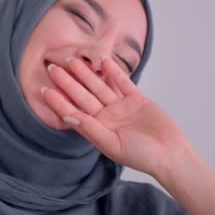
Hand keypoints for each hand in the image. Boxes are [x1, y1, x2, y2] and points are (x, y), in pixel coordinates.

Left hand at [42, 57, 191, 178]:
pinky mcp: (136, 99)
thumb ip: (90, 129)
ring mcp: (120, 106)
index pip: (73, 112)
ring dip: (87, 73)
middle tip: (53, 67)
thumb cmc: (141, 156)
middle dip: (68, 82)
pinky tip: (102, 60)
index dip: (59, 101)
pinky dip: (114, 72)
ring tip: (73, 59)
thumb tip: (67, 116)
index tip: (44, 90)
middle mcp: (106, 116)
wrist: (170, 154)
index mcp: (97, 129)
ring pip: (100, 86)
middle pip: (83, 96)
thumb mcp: (111, 145)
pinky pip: (122, 82)